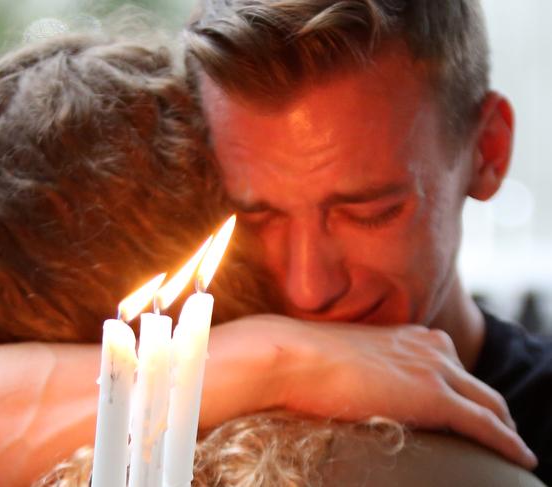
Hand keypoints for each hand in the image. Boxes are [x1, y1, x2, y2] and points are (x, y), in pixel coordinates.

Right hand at [201, 315, 536, 469]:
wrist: (293, 356)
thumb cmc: (303, 360)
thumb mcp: (344, 358)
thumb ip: (364, 369)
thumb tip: (354, 388)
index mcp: (407, 336)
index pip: (450, 366)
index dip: (465, 391)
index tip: (470, 410)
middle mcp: (428, 346)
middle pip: (477, 384)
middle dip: (493, 410)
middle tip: (502, 434)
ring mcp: (433, 369)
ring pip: (490, 404)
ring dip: (505, 428)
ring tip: (514, 448)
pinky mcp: (435, 396)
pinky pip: (485, 424)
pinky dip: (508, 442)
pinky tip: (521, 458)